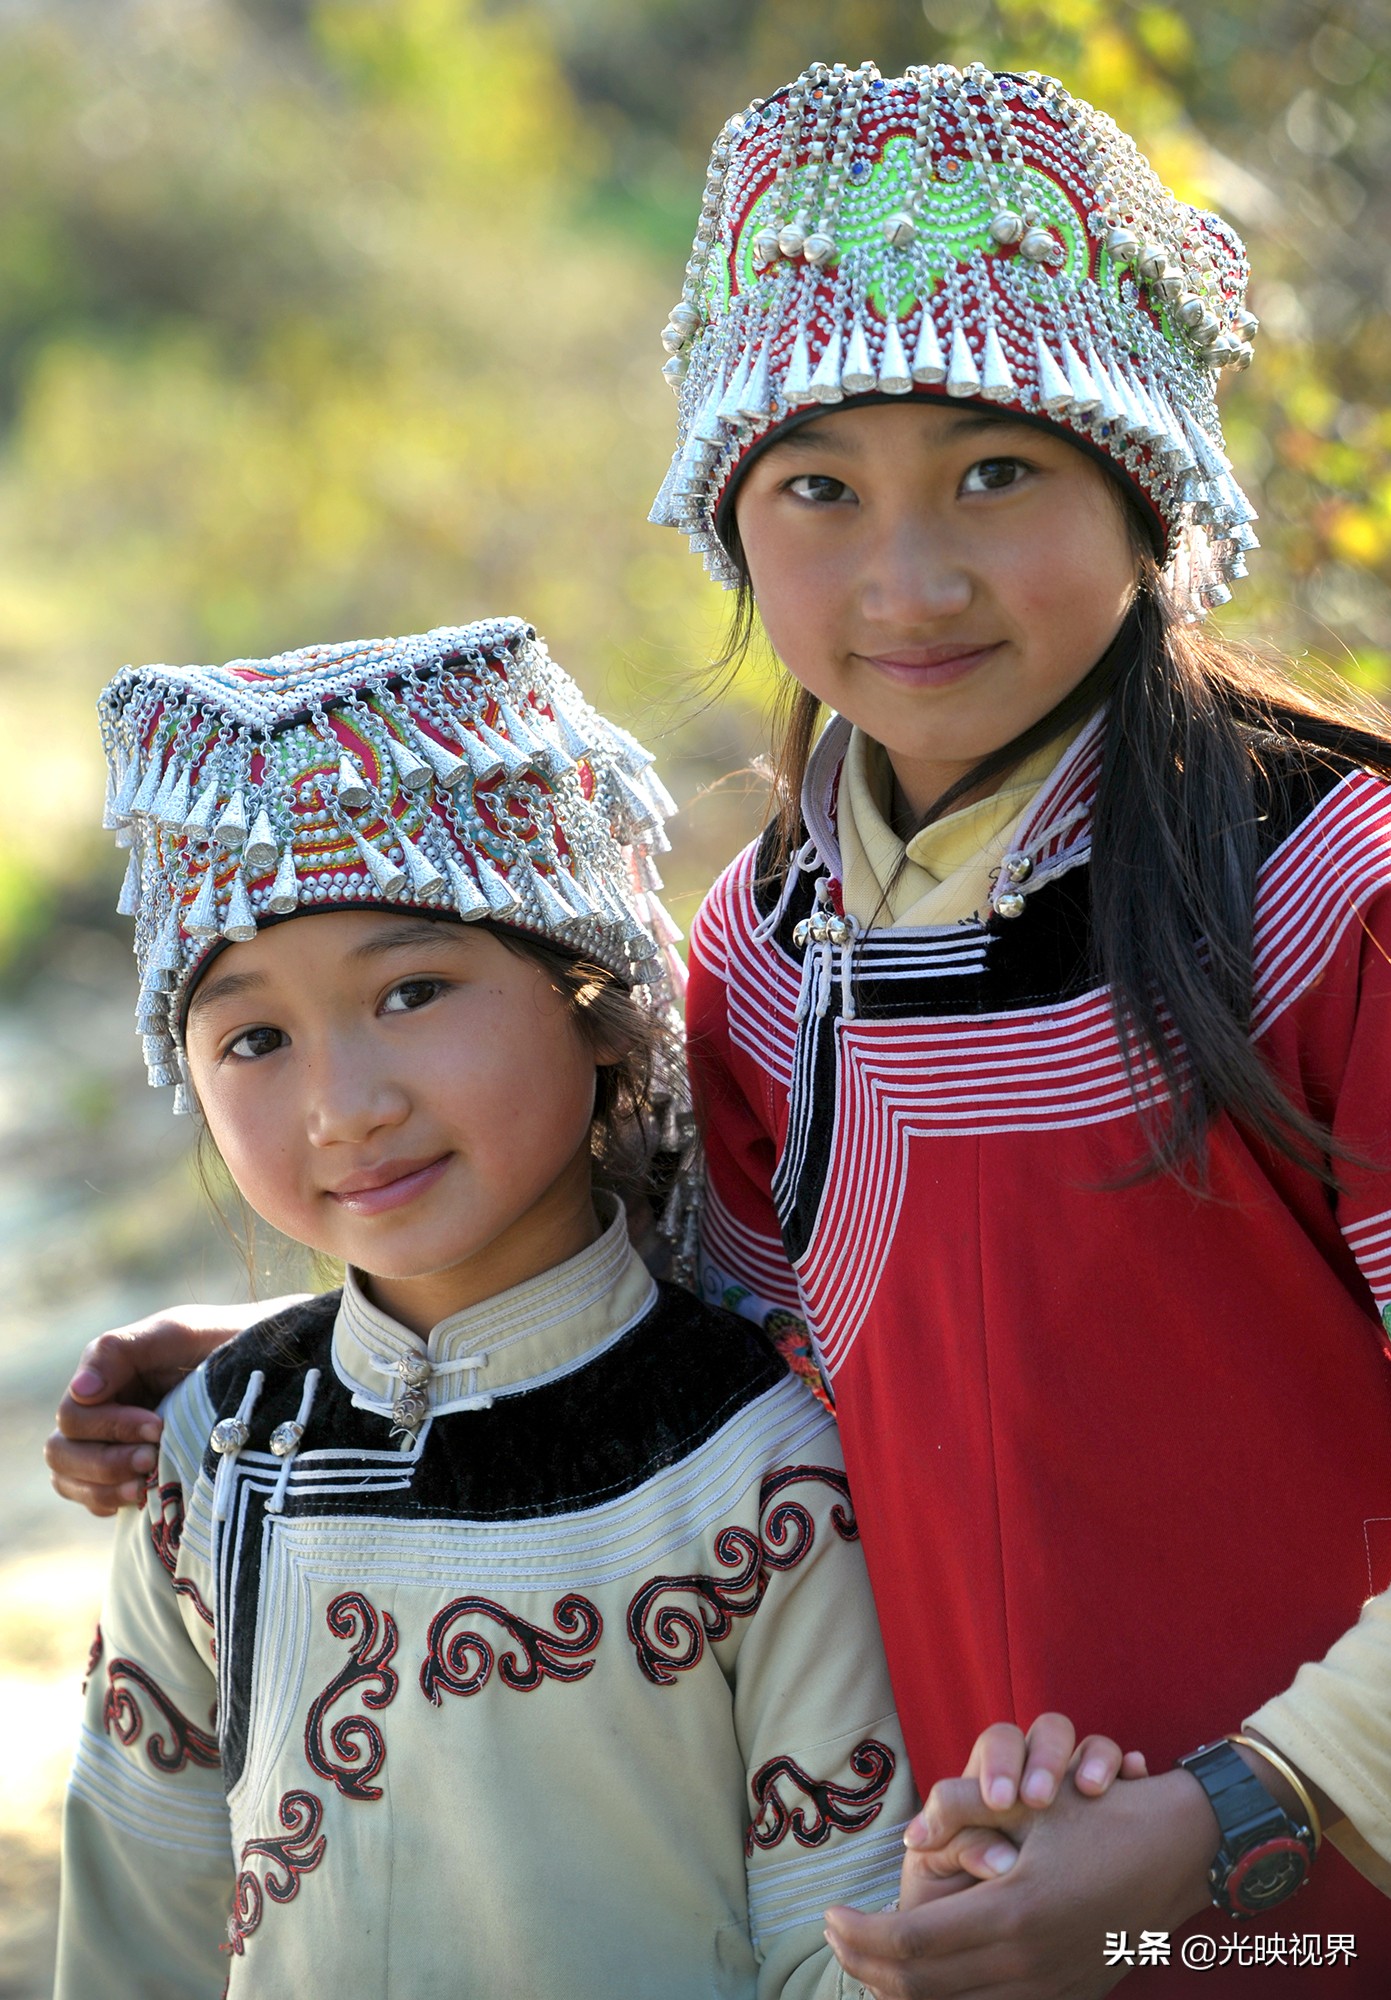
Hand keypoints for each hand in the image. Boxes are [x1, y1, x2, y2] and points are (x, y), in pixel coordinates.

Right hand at [44, 1299, 304, 1513]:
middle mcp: (102, 1409)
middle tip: (153, 1458)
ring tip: (146, 1485)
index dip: (110, 1427)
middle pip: (62, 1451)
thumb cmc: (226, 1342)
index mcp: (108, 1374)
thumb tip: (80, 1390)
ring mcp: (112, 1442)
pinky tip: (144, 1497)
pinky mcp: (131, 1470)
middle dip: (106, 1461)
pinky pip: (93, 1497)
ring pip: (69, 1477)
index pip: (75, 1414)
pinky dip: (109, 1502)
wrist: (272, 1368)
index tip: (158, 1427)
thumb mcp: (178, 1334)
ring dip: (103, 1486)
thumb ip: (123, 1350)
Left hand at [825, 1767, 1216, 1998]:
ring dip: (902, 1987)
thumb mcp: (1029, 1800)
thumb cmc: (1100, 1812)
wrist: (1182, 1850)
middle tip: (836, 1938)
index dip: (861, 1934)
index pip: (912, 1945)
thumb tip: (910, 1836)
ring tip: (869, 1958)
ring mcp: (1053, 1989)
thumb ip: (960, 1810)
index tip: (829, 1915)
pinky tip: (927, 1977)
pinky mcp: (1070, 1997)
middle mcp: (1029, 1964)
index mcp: (1012, 1915)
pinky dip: (949, 1999)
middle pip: (924, 1987)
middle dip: (868, 1965)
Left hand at [899, 1716, 1148, 1898]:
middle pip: (1050, 1732)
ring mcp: (1087, 1789)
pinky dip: (1132, 1773)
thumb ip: (961, 1836)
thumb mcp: (963, 1854)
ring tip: (1090, 1788)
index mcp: (1002, 1772)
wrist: (1026, 1912)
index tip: (999, 1800)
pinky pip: (1135, 1781)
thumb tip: (959, 1849)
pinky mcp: (1121, 1810)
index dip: (999, 1764)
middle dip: (1045, 1757)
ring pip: (1096, 1748)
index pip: (1000, 1741)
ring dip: (1095, 1758)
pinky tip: (1135, 1774)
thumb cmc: (980, 1875)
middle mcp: (1046, 1772)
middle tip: (1038, 1797)